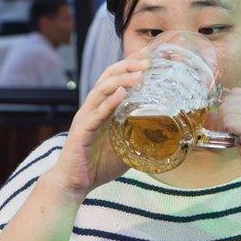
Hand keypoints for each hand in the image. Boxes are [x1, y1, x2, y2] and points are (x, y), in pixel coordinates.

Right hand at [44, 52, 149, 198]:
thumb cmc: (98, 164)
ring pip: (101, 90)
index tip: (150, 56)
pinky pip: (95, 114)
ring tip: (139, 75)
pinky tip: (121, 95)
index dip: (131, 66)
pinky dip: (108, 102)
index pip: (116, 78)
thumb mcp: (126, 147)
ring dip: (121, 80)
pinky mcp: (82, 131)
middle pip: (108, 76)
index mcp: (103, 108)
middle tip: (149, 62)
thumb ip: (140, 137)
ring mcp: (86, 117)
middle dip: (128, 66)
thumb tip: (166, 137)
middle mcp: (93, 108)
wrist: (74, 183)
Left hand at [218, 88, 240, 197]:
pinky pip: (229, 121)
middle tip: (230, 134)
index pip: (236, 92)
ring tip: (234, 139)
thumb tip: (210, 112)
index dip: (228, 108)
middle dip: (223, 116)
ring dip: (224, 125)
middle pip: (230, 99)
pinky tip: (236, 143)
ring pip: (227, 108)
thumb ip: (237, 117)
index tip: (231, 125)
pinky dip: (226, 133)